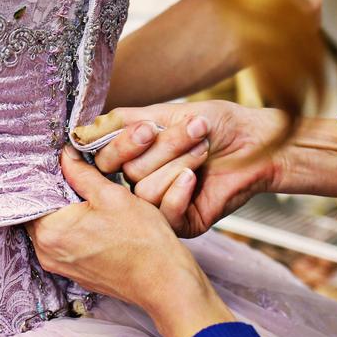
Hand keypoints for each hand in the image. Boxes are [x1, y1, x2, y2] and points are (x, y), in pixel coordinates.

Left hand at [27, 147, 234, 336]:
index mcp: (50, 231)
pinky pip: (63, 243)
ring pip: (51, 228)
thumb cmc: (142, 240)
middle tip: (75, 175)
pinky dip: (73, 229)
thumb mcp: (112, 195)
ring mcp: (59, 265)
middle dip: (55, 193)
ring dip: (64, 211)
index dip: (46, 176)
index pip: (32, 195)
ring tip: (87, 196)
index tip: (60, 163)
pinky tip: (93, 219)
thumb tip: (64, 155)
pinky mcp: (73, 272)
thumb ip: (81, 173)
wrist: (163, 282)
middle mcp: (46, 252)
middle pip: (40, 212)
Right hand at [93, 101, 287, 236]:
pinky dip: (179, 192)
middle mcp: (139, 182)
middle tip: (194, 130)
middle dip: (161, 148)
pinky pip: (164, 214)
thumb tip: (80, 132)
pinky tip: (196, 177)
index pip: (103, 157)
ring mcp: (159, 205)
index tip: (150, 128)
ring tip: (204, 150)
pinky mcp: (181, 223)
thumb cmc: (215, 124)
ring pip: (143, 192)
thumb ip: (121, 122)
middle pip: (125, 172)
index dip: (123, 143)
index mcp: (131, 156)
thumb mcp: (164, 113)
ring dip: (177, 165)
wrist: (257, 142)